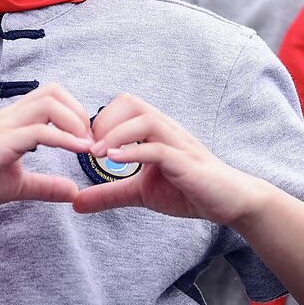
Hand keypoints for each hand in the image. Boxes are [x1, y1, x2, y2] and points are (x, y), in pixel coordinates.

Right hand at [0, 84, 86, 212]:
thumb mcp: (17, 185)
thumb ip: (45, 186)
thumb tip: (73, 192)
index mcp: (15, 121)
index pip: (51, 97)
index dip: (75, 114)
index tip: (87, 142)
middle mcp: (11, 116)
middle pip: (53, 90)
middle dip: (79, 112)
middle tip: (89, 142)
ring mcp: (5, 125)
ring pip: (49, 102)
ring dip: (74, 121)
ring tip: (85, 146)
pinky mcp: (1, 141)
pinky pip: (39, 130)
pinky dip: (64, 139)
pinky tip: (78, 152)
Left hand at [71, 94, 273, 225]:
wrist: (228, 202)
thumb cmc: (187, 190)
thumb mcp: (140, 192)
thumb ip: (109, 193)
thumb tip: (75, 203)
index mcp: (154, 130)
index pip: (122, 104)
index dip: (99, 119)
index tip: (83, 144)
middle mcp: (166, 129)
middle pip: (130, 102)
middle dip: (104, 120)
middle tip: (89, 148)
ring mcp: (178, 143)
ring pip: (145, 120)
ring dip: (116, 134)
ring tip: (98, 155)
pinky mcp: (187, 163)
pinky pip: (159, 148)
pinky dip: (135, 153)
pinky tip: (117, 162)